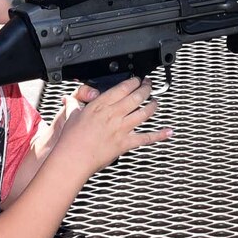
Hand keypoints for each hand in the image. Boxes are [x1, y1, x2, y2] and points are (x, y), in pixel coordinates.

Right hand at [56, 77, 170, 175]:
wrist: (73, 158)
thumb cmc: (71, 139)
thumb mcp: (71, 115)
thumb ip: (73, 104)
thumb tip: (69, 99)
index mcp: (101, 104)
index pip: (123, 87)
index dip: (134, 81)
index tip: (137, 79)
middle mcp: (114, 114)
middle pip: (137, 97)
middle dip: (146, 88)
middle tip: (149, 85)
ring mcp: (121, 128)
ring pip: (144, 113)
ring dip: (153, 106)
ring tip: (155, 102)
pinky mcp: (126, 143)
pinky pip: (146, 138)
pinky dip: (159, 135)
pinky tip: (168, 131)